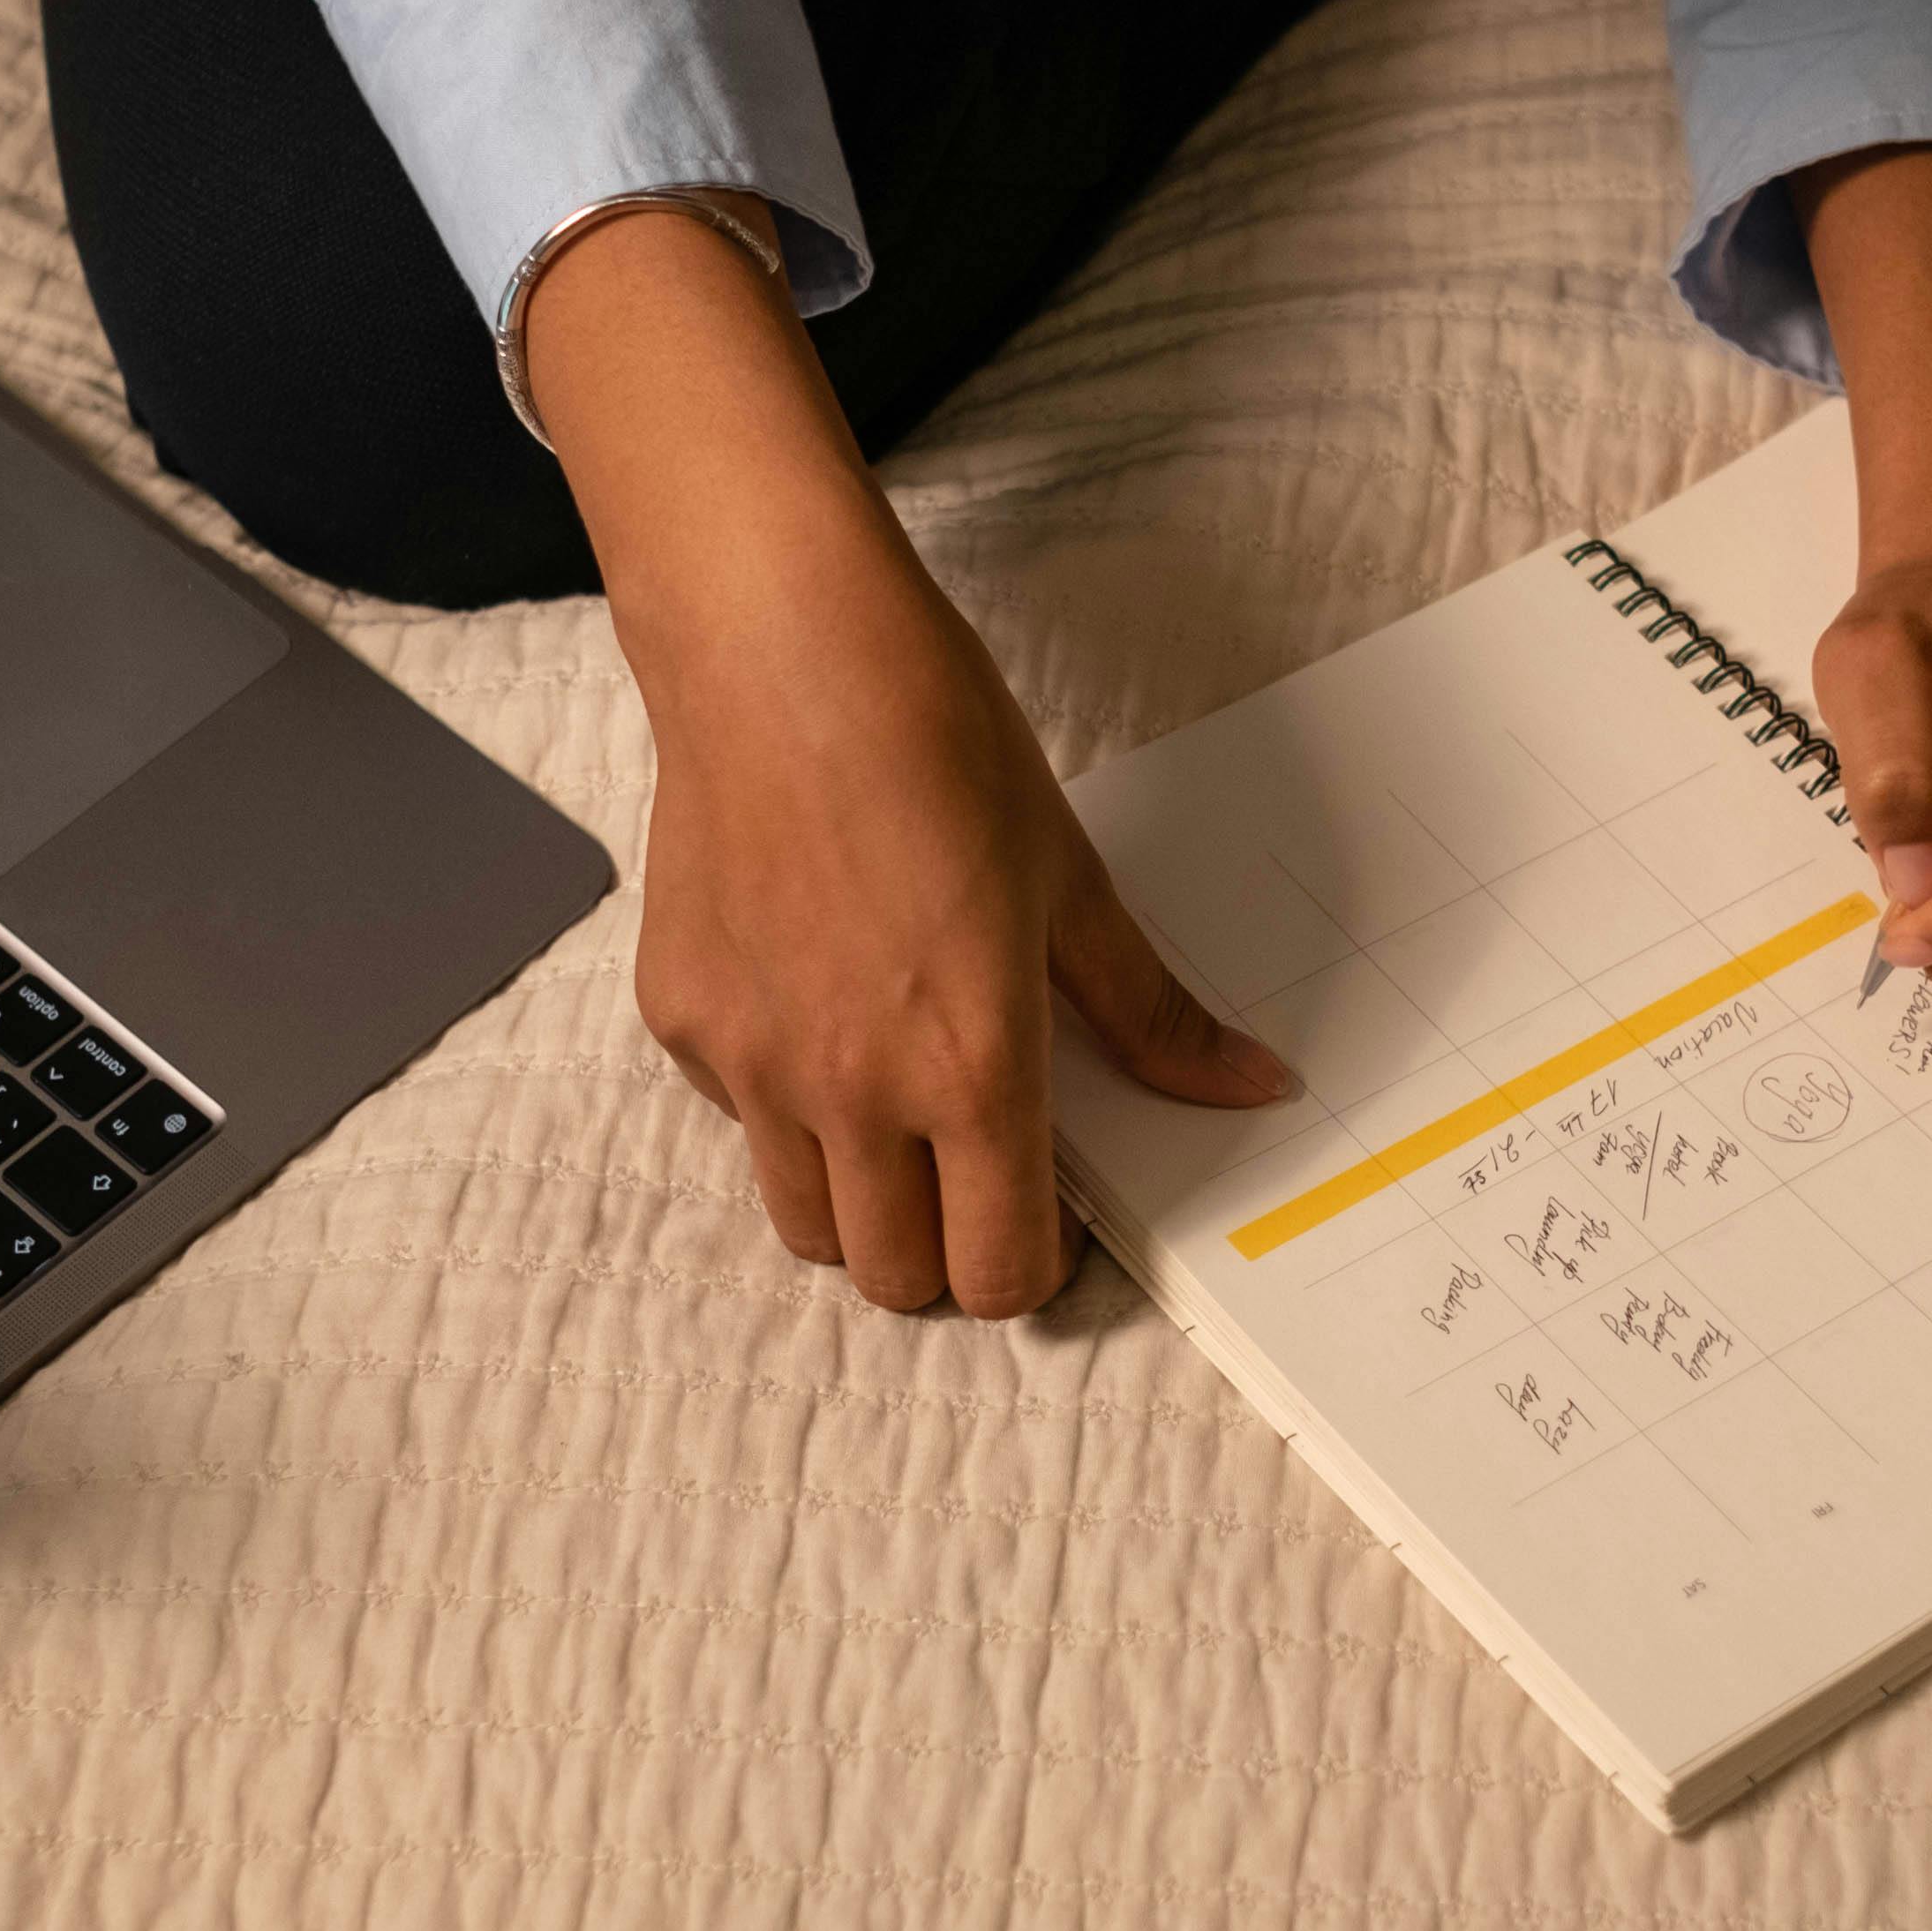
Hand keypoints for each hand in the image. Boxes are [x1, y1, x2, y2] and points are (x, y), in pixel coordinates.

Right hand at [628, 525, 1287, 1314]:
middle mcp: (853, 1090)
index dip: (1029, 1265)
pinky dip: (779, 1101)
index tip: (1041, 1219)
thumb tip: (1250, 1085)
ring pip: (806, 1224)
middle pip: (896, 1278)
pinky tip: (812, 1004)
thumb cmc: (938, 745)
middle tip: (968, 1173)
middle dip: (943, 1252)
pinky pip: (737, 1118)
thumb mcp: (1070, 883)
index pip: (996, 1271)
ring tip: (890, 1110)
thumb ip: (1149, 1012)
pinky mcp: (681, 1020)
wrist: (785, 651)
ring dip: (857, 1201)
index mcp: (970, 1068)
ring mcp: (753, 1064)